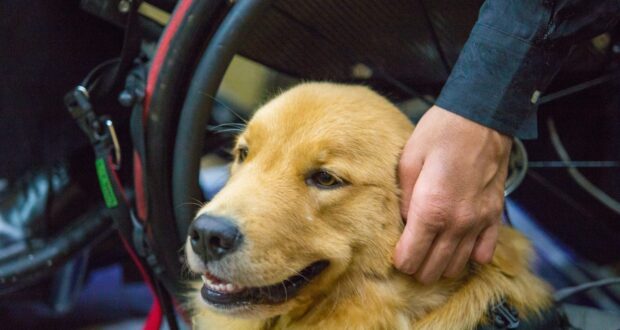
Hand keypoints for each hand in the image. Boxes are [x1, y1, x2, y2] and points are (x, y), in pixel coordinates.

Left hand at [394, 105, 511, 283]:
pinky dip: (470, 257)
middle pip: (433, 269)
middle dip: (418, 267)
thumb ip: (404, 199)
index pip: (411, 258)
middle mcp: (457, 222)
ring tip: (431, 251)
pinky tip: (458, 245)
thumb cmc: (440, 133)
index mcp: (430, 209)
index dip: (400, 260)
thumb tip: (403, 224)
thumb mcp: (408, 161)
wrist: (482, 116)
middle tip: (410, 254)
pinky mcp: (495, 215)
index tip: (396, 253)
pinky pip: (485, 253)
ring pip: (458, 266)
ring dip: (441, 264)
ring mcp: (479, 221)